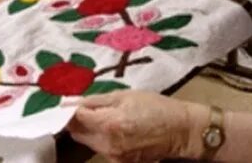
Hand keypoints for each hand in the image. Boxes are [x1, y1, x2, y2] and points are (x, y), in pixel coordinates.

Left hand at [67, 91, 202, 162]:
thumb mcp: (126, 95)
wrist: (180, 130)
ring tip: (107, 118)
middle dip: (79, 120)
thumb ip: (96, 100)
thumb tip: (70, 102)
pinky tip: (116, 130)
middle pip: (77, 133)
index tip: (73, 102)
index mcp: (109, 123)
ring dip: (90, 130)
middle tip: (90, 108)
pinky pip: (101, 149)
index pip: (75, 118)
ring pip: (88, 142)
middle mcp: (107, 144)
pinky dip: (102, 139)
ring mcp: (113, 156)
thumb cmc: (156, 107)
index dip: (71, 109)